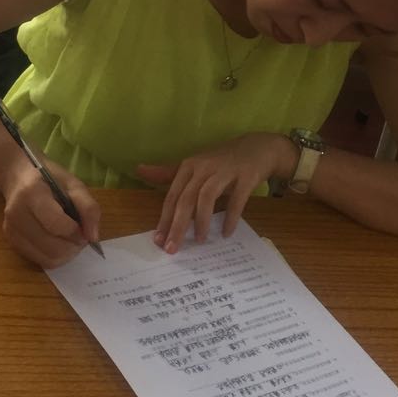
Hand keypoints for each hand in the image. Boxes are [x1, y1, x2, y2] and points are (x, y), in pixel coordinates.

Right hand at [0, 154, 101, 267]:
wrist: (18, 178)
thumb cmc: (49, 179)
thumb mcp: (74, 185)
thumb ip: (88, 208)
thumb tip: (92, 237)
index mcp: (32, 193)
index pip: (55, 224)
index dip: (75, 232)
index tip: (84, 229)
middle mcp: (17, 214)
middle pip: (51, 247)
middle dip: (72, 246)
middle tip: (79, 237)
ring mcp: (11, 230)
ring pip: (46, 259)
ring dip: (65, 254)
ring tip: (69, 240)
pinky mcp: (11, 242)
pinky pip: (39, 261)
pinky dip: (54, 256)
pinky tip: (57, 242)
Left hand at [138, 133, 293, 253]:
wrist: (258, 147)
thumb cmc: (221, 161)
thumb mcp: (194, 165)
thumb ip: (168, 173)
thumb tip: (139, 170)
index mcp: (189, 167)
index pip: (172, 196)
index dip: (164, 219)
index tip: (158, 241)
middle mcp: (204, 167)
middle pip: (186, 199)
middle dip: (178, 226)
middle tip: (173, 248)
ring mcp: (225, 171)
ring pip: (207, 197)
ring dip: (202, 221)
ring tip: (200, 241)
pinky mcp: (246, 176)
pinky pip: (236, 199)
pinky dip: (230, 217)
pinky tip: (226, 232)